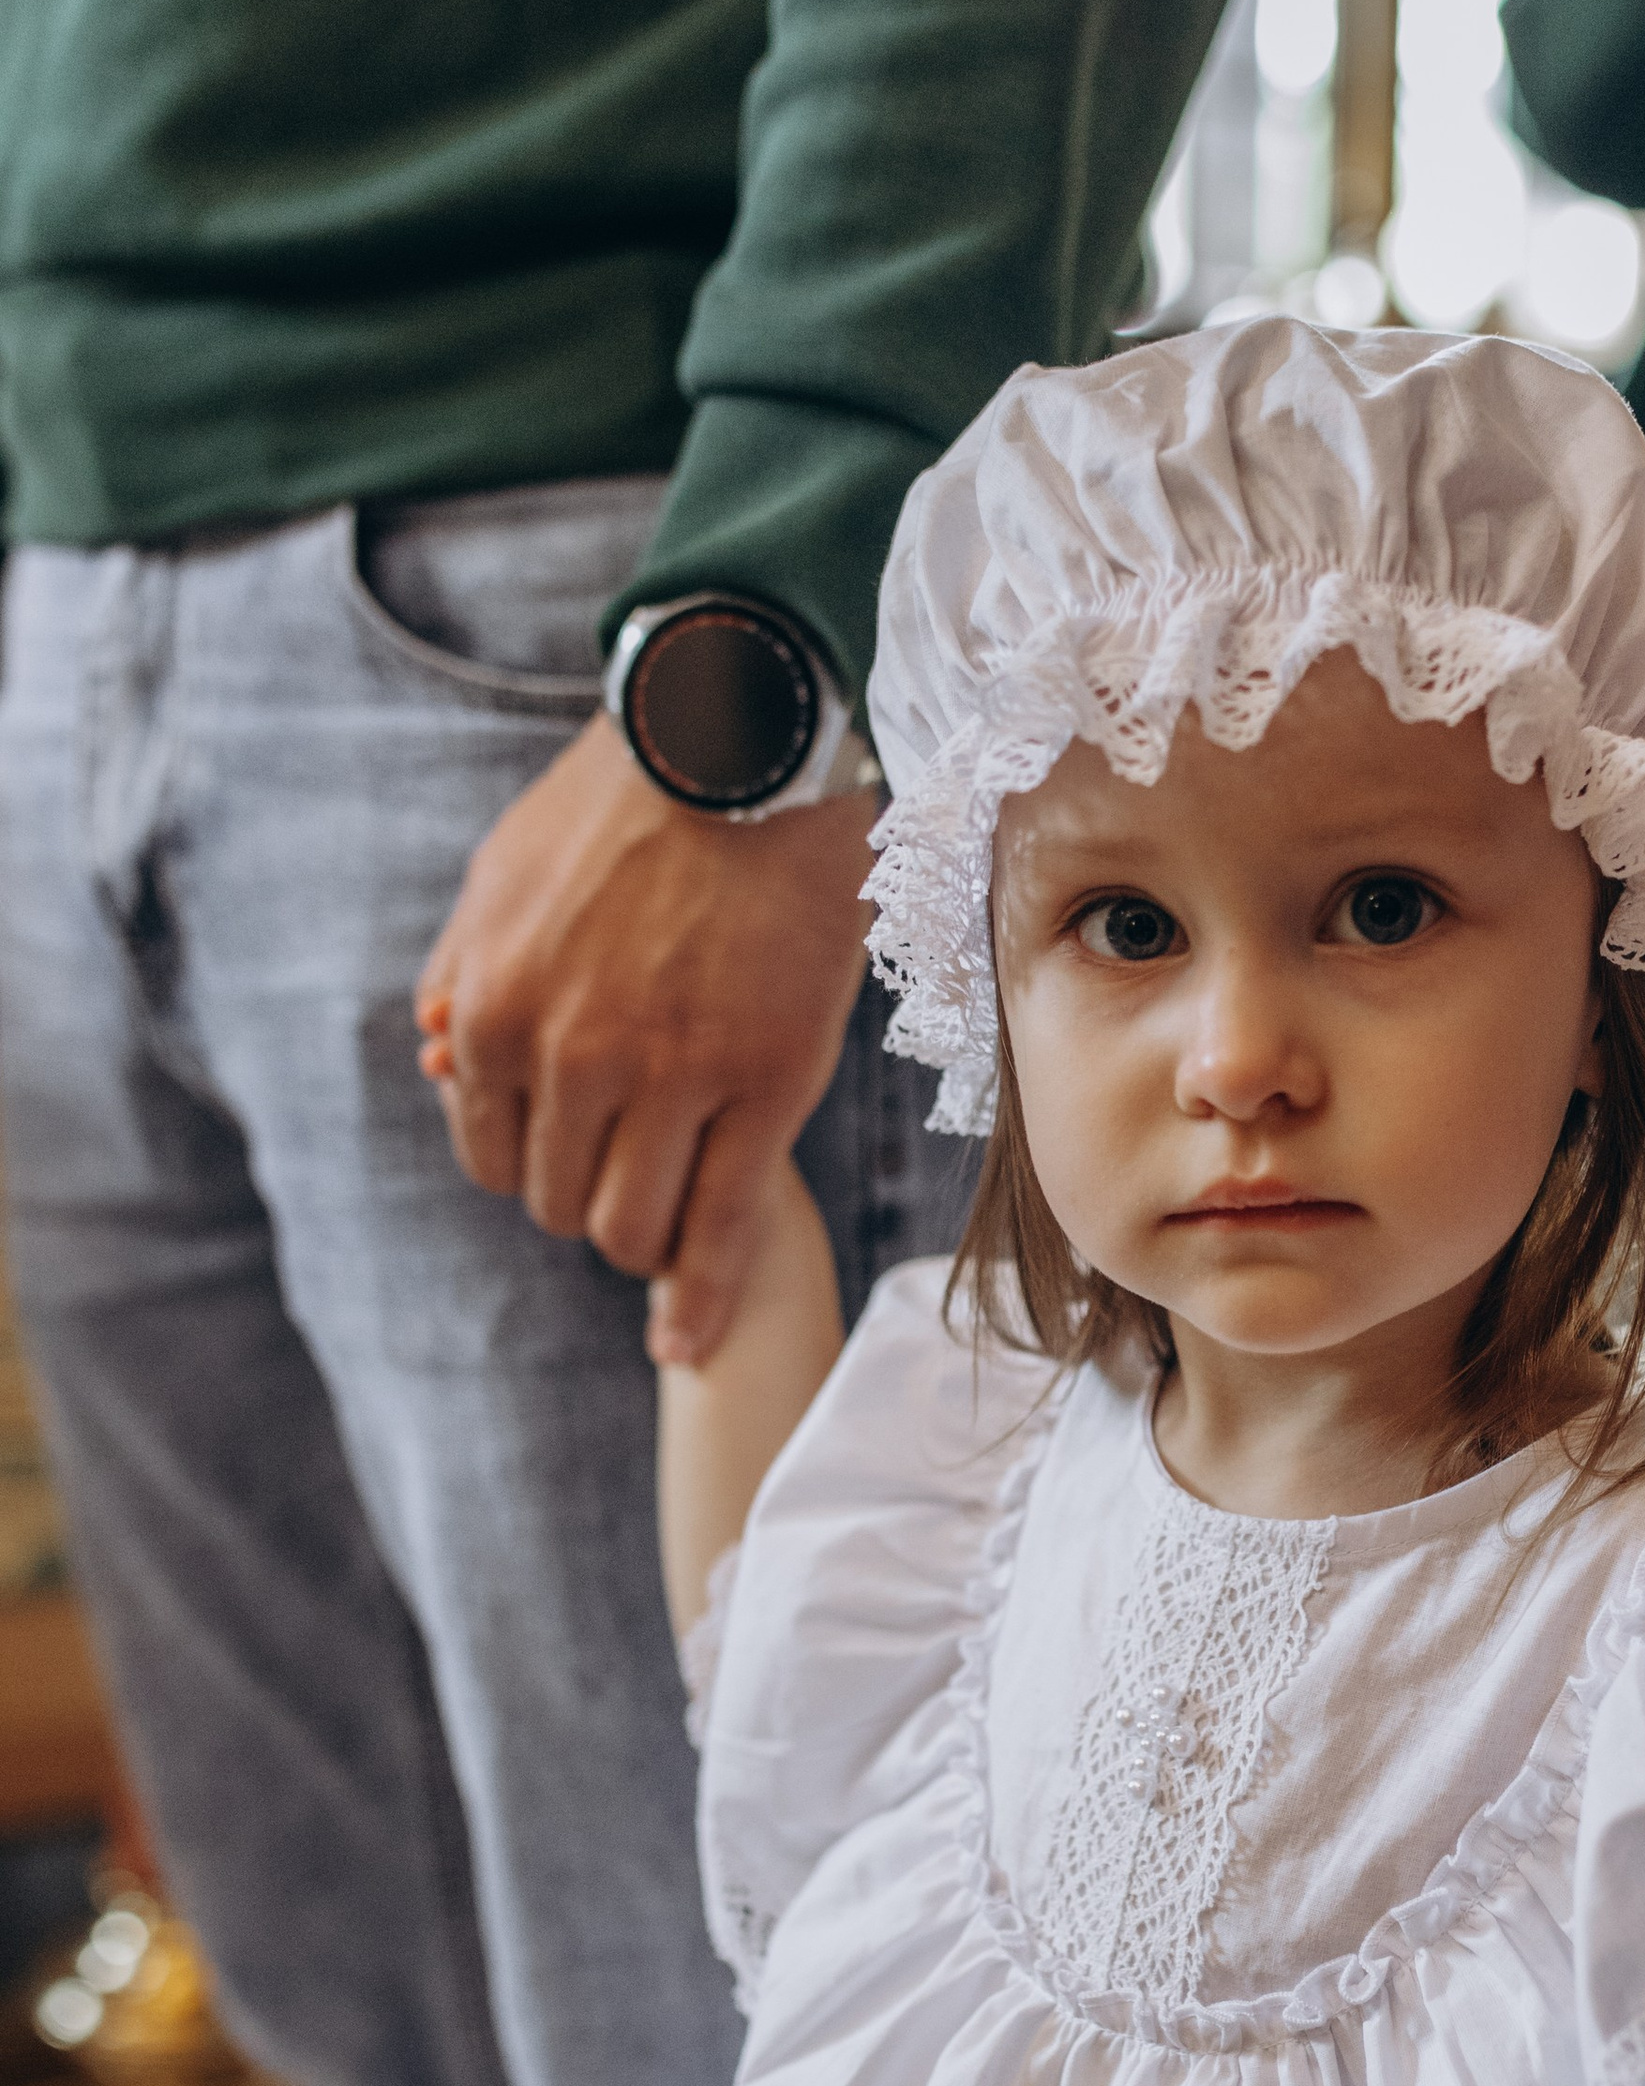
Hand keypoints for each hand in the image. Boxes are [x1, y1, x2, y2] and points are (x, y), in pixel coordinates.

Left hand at [414, 714, 875, 1365]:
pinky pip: (721, 1226)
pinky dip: (702, 1298)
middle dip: (592, 1199)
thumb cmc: (623, 806)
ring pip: (633, 1227)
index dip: (536, 1165)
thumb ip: (461, 975)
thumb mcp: (499, 877)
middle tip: (640, 1169)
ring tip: (676, 1215)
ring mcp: (671, 1080)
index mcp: (492, 1011)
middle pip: (561, 1204)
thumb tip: (441, 1068)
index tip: (579, 1153)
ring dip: (647, 1238)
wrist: (743, 745)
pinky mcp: (763, 1088)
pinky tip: (689, 1340)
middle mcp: (570, 1059)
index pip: (493, 1156)